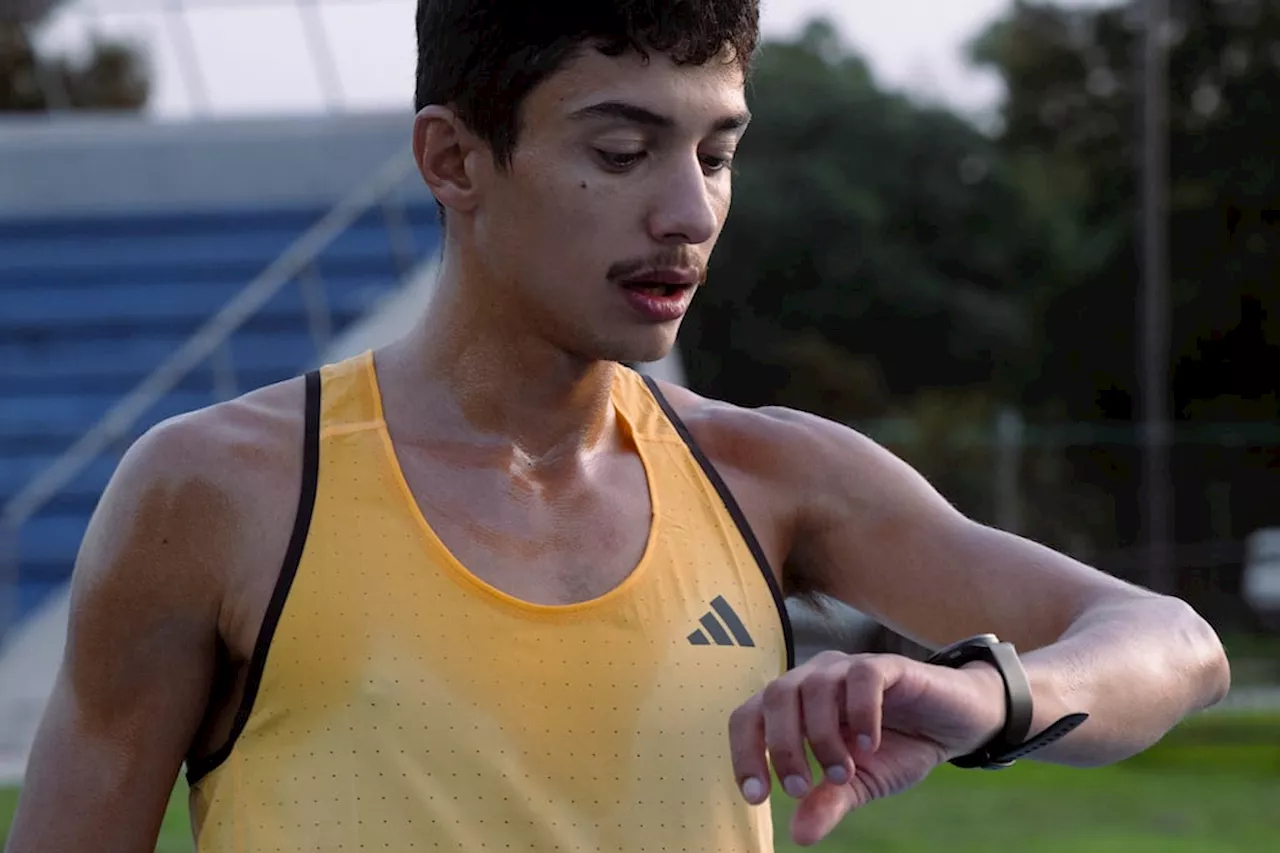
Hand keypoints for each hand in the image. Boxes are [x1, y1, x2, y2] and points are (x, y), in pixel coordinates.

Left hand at [728, 650, 1005, 845]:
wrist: (955, 723)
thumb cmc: (897, 747)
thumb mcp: (861, 783)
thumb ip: (829, 801)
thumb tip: (799, 836)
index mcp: (797, 703)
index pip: (749, 716)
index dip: (744, 754)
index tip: (757, 797)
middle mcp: (815, 678)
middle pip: (775, 696)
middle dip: (781, 747)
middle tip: (802, 788)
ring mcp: (849, 667)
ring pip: (814, 685)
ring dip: (822, 736)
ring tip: (844, 773)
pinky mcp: (888, 665)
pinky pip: (863, 676)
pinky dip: (860, 712)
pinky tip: (869, 745)